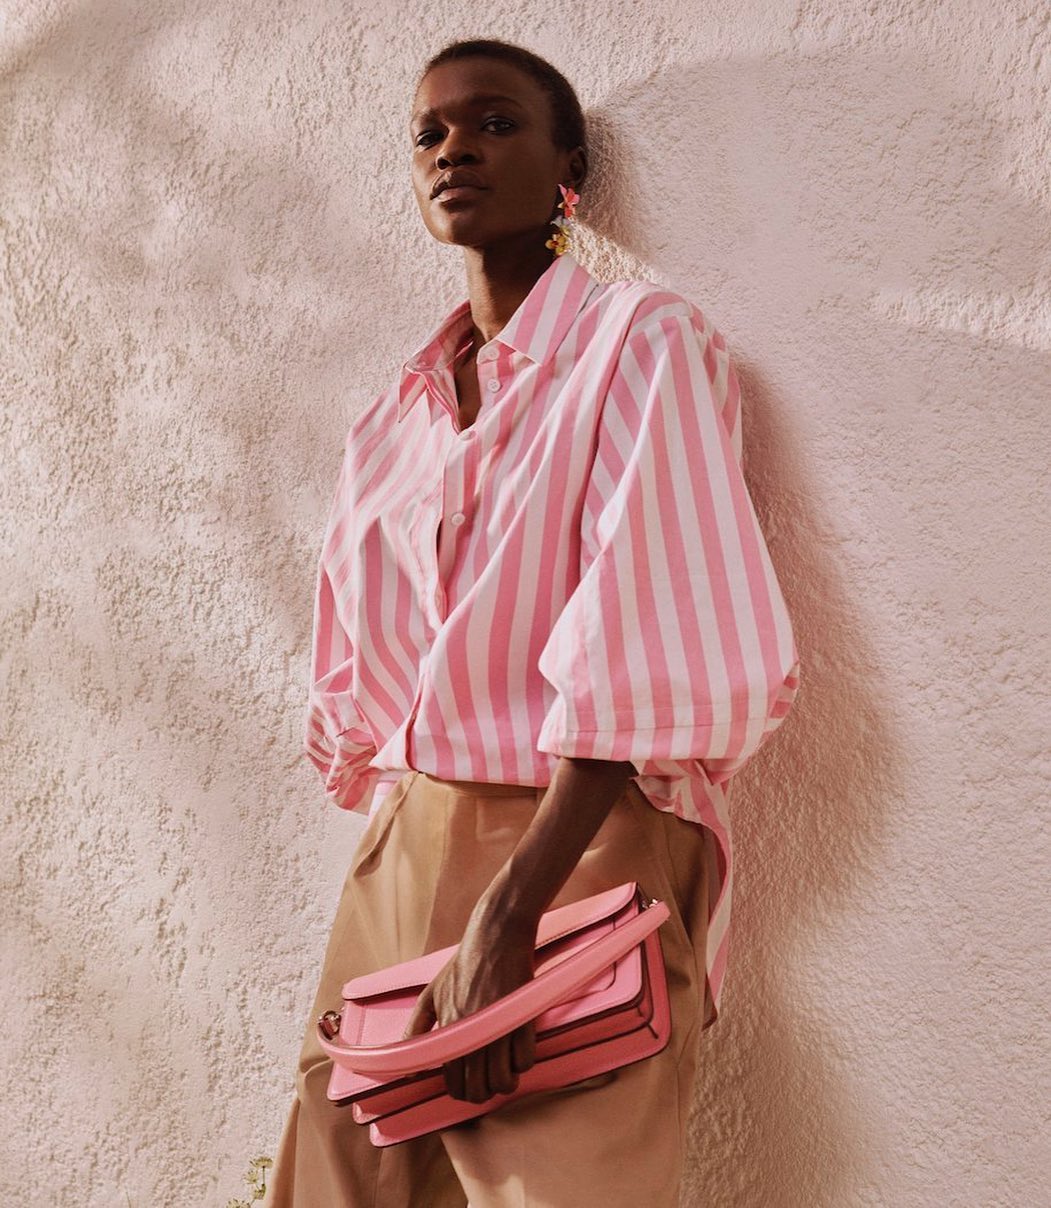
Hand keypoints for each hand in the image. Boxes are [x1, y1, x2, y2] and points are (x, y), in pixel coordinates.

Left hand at [401, 900, 538, 1102]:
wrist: (495, 936)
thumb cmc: (463, 963)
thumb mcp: (431, 993)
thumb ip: (416, 1029)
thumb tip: (409, 1067)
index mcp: (448, 1031)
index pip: (454, 1085)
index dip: (464, 1091)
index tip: (472, 1082)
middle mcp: (471, 1034)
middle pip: (480, 1090)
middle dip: (486, 1091)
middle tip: (491, 1077)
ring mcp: (497, 1027)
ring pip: (504, 1081)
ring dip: (507, 1080)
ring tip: (507, 1066)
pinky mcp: (521, 1018)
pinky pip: (526, 1060)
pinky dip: (524, 1061)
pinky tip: (519, 1049)